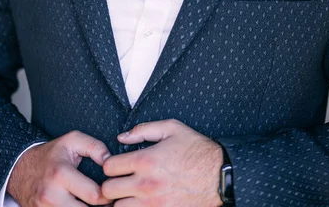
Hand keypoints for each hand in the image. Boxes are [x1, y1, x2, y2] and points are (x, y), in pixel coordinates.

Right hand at [7, 130, 111, 205]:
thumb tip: (109, 162)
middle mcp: (51, 195)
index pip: (94, 195)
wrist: (21, 169)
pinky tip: (81, 205)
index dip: (108, 195)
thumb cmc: (51, 154)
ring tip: (94, 204)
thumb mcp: (72, 140)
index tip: (111, 191)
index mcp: (61, 174)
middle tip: (107, 201)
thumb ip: (94, 146)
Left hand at [102, 119, 222, 206]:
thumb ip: (143, 130)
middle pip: (108, 191)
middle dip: (111, 185)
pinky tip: (140, 202)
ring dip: (121, 201)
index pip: (109, 167)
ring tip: (129, 194)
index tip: (117, 165)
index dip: (110, 164)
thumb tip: (121, 137)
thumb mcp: (172, 128)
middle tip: (119, 181)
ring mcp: (153, 204)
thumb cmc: (196, 149)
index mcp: (145, 160)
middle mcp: (146, 184)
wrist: (220, 176)